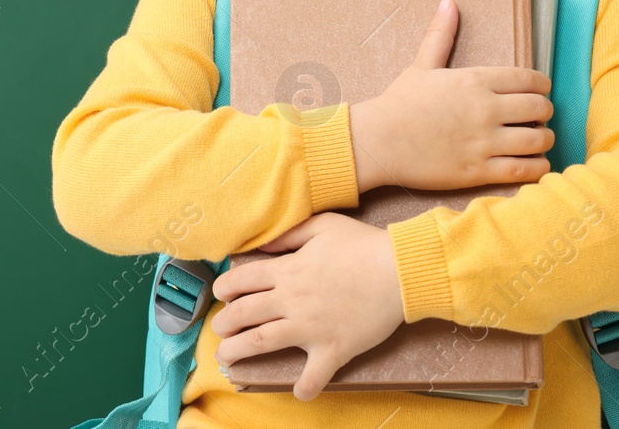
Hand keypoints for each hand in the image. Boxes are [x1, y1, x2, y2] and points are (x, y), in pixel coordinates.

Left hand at [210, 213, 404, 401]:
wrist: (400, 269)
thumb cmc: (363, 244)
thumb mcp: (322, 225)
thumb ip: (288, 234)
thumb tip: (262, 245)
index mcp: (288, 269)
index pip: (242, 280)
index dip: (224, 288)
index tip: (220, 296)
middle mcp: (292, 299)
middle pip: (244, 313)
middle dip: (223, 324)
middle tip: (219, 331)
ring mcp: (311, 326)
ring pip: (262, 342)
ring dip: (238, 352)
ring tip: (226, 360)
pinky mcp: (334, 347)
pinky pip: (314, 375)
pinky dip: (305, 386)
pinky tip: (300, 393)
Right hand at [350, 0, 554, 191]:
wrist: (378, 142)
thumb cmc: (399, 103)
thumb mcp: (422, 65)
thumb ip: (441, 35)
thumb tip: (449, 2)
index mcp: (475, 81)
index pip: (529, 79)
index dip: (542, 85)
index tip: (539, 91)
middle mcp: (485, 110)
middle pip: (540, 108)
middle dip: (545, 111)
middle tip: (538, 116)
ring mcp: (484, 142)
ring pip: (538, 140)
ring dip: (545, 139)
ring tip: (538, 139)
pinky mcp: (479, 171)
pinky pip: (525, 171)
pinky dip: (538, 167)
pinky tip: (535, 163)